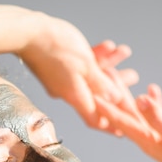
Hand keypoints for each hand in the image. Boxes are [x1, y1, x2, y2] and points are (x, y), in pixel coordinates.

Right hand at [20, 14, 137, 128]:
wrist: (28, 32)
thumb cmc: (57, 48)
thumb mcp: (86, 65)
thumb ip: (101, 83)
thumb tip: (115, 100)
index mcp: (75, 96)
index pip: (95, 119)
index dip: (110, 125)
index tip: (123, 129)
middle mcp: (68, 92)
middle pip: (97, 97)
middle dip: (116, 89)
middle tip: (133, 80)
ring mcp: (62, 80)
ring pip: (91, 77)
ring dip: (109, 67)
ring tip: (123, 53)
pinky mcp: (58, 66)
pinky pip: (81, 65)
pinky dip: (95, 57)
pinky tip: (108, 46)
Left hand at [95, 83, 161, 161]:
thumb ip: (158, 119)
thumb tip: (138, 100)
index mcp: (148, 144)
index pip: (122, 122)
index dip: (106, 107)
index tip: (90, 94)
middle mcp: (150, 142)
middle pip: (127, 116)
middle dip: (113, 96)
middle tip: (102, 77)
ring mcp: (161, 140)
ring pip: (140, 114)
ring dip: (130, 97)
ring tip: (121, 78)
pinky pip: (158, 117)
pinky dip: (154, 103)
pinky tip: (151, 90)